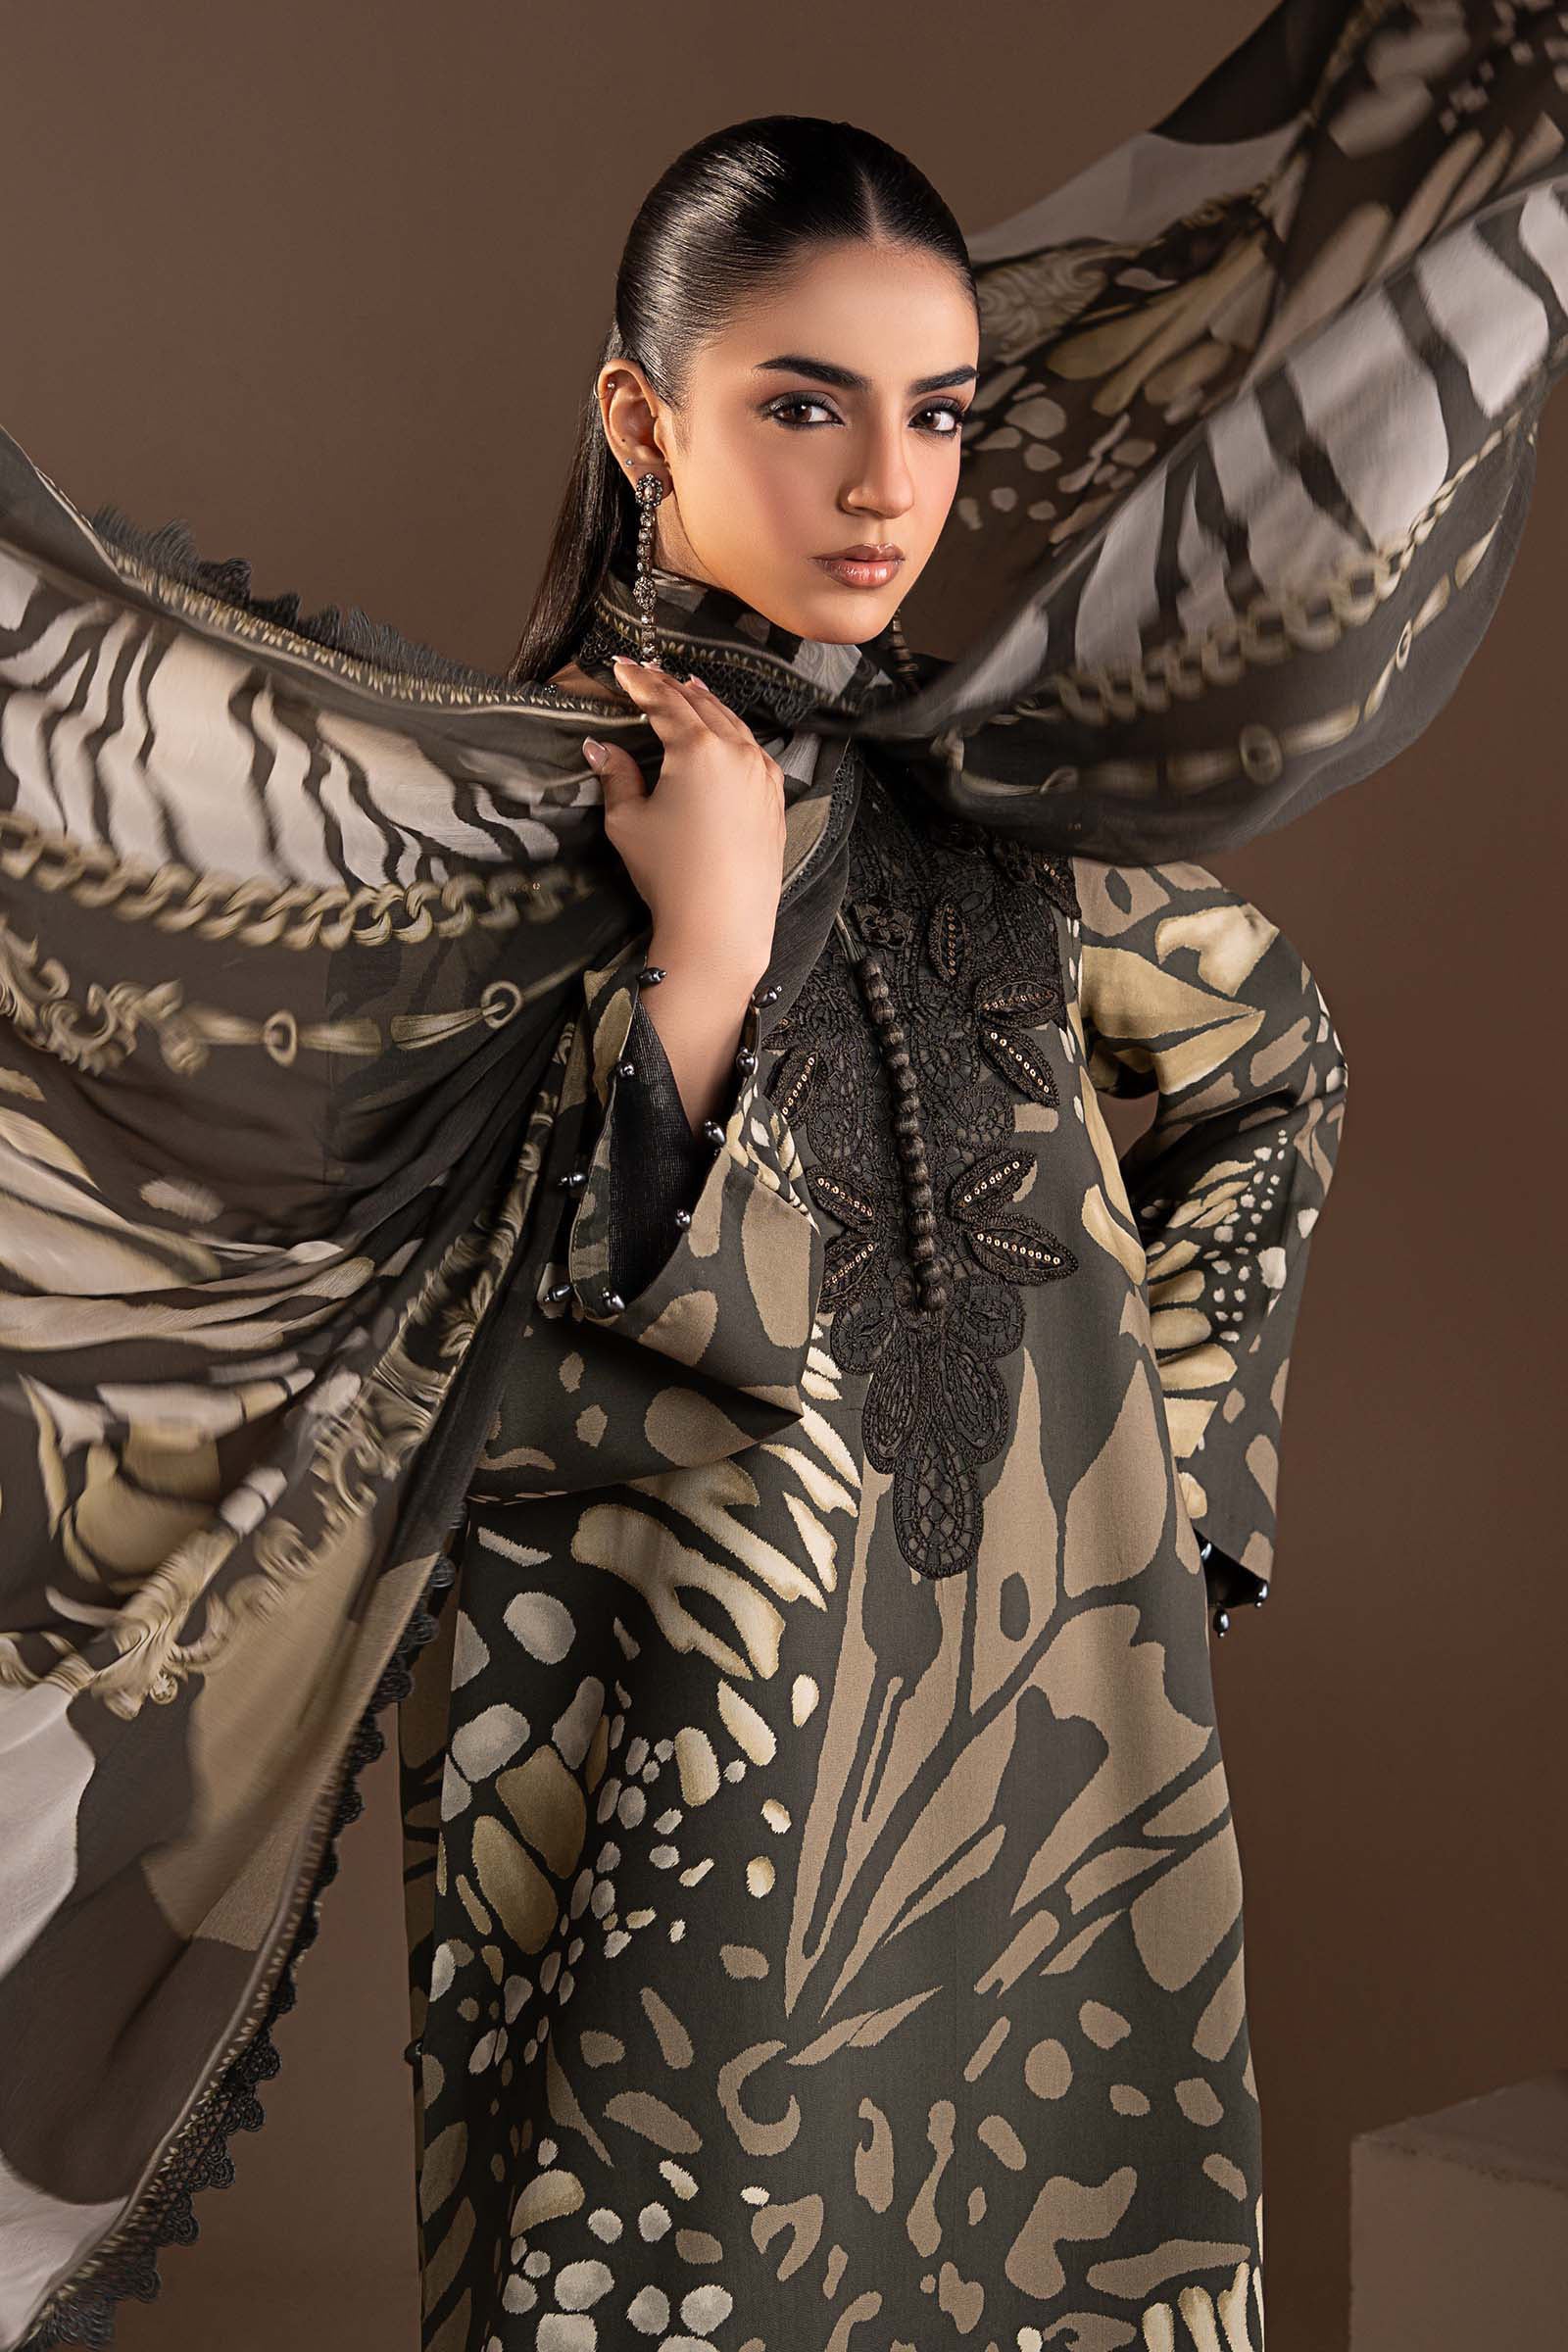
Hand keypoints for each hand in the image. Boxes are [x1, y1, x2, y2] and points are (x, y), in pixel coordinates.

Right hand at [584, 657, 785, 991]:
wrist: (722, 923)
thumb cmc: (670, 873)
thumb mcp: (629, 822)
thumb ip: (616, 776)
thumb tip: (599, 748)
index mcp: (696, 748)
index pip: (663, 702)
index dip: (639, 682)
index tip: (623, 668)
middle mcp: (735, 751)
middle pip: (699, 705)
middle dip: (671, 688)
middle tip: (650, 674)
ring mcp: (762, 774)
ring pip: (732, 723)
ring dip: (707, 704)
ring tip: (689, 689)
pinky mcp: (774, 798)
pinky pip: (753, 750)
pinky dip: (734, 733)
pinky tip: (726, 733)